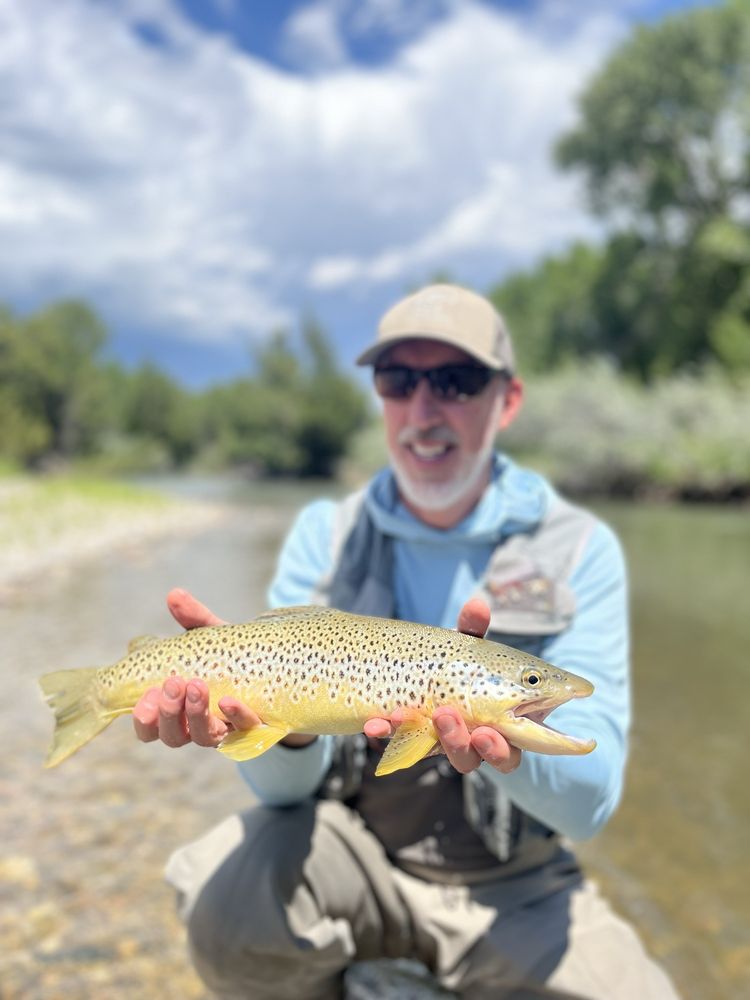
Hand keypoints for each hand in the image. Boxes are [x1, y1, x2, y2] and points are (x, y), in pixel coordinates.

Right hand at [132, 588, 259, 748]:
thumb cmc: (237, 659)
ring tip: (196, 686)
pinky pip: (244, 729)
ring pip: (204, 737)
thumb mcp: (215, 638)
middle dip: (169, 714)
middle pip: (173, 737)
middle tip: (173, 684)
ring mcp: (228, 729)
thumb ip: (195, 619)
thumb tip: (174, 594)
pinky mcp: (256, 729)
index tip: (146, 696)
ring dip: (196, 714)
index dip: (144, 719)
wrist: (285, 671)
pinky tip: (229, 701)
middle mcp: (200, 726)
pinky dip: (235, 716)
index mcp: (180, 710)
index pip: (150, 728)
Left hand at [363, 597, 521, 774]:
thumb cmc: (456, 661)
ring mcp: (445, 743)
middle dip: (464, 744)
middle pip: (478, 760)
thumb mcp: (464, 645)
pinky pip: (400, 744)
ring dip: (432, 739)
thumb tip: (478, 605)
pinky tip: (373, 724)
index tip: (485, 731)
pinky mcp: (412, 741)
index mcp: (501, 721)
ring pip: (445, 756)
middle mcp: (478, 740)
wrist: (414, 667)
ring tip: (411, 715)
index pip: (510, 747)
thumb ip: (471, 629)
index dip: (500, 747)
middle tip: (446, 717)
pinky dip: (386, 733)